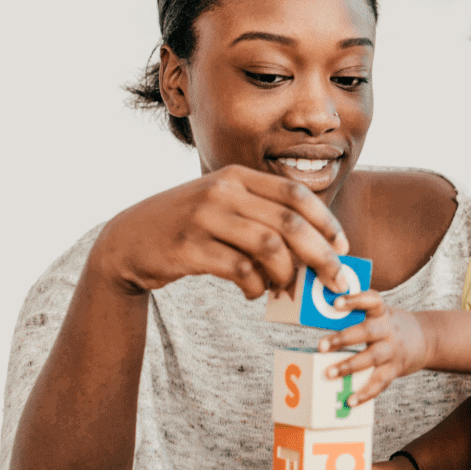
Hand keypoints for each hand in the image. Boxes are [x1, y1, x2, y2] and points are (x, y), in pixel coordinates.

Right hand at [92, 165, 348, 299]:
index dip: (326, 221)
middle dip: (322, 255)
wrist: (126, 242)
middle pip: (290, 223)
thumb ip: (263, 221)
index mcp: (238, 177)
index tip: (344, 247)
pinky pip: (240, 269)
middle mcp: (223, 190)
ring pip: (269, 246)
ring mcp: (204, 217)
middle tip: (337, 281)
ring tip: (288, 289)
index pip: (296, 193)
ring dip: (288, 274)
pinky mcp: (188, 247)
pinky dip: (256, 286)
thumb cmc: (189, 228)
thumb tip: (316, 254)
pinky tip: (255, 293)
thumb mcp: (224, 208)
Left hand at [318, 291, 429, 403]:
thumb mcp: (380, 314)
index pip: (371, 300)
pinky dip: (365, 393)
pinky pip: (380, 382)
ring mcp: (393, 351)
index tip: (336, 303)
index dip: (355, 300)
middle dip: (343, 339)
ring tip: (329, 374)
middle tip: (321, 345)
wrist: (425, 339)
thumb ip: (357, 316)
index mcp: (382, 312)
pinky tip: (350, 401)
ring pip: (372, 358)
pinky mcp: (395, 369)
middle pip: (368, 332)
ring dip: (349, 366)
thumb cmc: (390, 326)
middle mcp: (389, 330)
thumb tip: (323, 320)